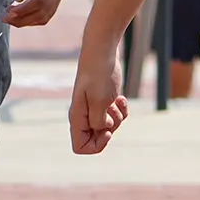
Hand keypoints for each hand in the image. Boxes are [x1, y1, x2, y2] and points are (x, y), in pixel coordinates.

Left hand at [5, 0, 69, 27]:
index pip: (39, 0)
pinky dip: (35, 17)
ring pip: (47, 15)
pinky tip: (22, 14)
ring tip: (11, 18)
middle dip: (24, 20)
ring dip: (29, 21)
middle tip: (5, 18)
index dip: (23, 10)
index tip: (8, 13)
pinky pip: (48, 11)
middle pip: (43, 12)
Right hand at [68, 39, 129, 154]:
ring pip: (109, 128)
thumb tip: (103, 129)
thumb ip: (99, 122)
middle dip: (110, 130)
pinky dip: (121, 110)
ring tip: (115, 101)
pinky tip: (120, 98)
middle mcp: (85, 116)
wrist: (103, 52)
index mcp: (78, 118)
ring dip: (117, 118)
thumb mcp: (100, 101)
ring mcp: (95, 109)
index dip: (96, 145)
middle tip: (111, 112)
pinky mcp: (105, 102)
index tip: (106, 131)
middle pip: (97, 138)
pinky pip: (116, 117)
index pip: (80, 147)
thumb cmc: (98, 75)